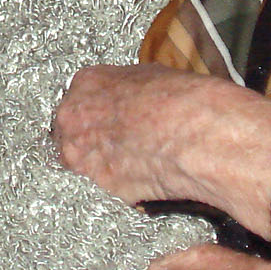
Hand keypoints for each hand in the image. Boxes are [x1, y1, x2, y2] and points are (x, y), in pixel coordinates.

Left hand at [53, 64, 270, 269]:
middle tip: (117, 151)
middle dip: (89, 143)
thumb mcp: (153, 76)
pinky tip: (137, 188)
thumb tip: (131, 98)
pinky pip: (98, 193)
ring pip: (78, 166)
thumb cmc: (188, 101)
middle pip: (69, 134)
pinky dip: (114, 193)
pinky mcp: (97, 189)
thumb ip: (127, 89)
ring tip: (129, 172)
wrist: (201, 135)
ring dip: (97, 170)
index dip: (96, 117)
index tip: (108, 126)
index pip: (78, 102)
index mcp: (86, 83)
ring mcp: (80, 155)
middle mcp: (72, 118)